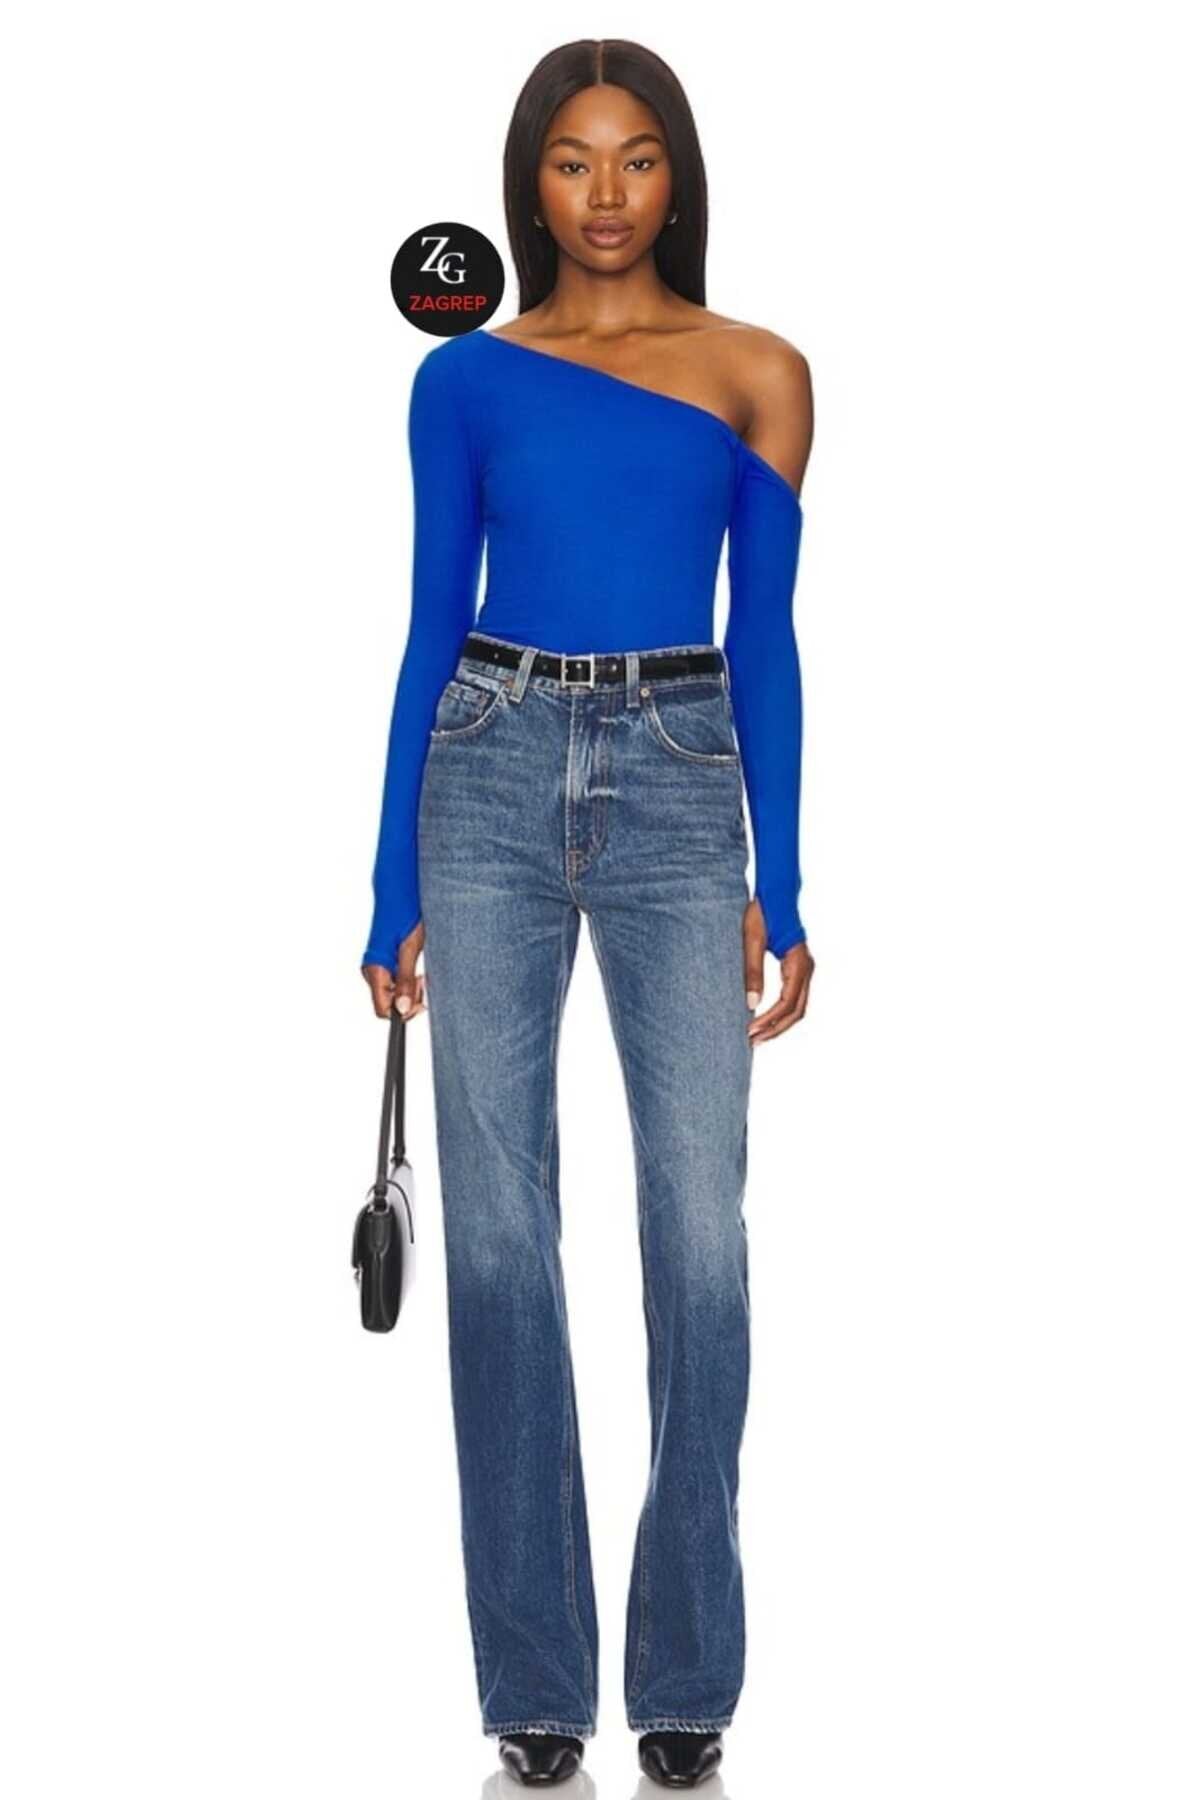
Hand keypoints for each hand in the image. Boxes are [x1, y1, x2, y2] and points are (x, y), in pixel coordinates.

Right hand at [361, 921, 426, 1021]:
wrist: (398, 892)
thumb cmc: (403, 914)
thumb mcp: (411, 948)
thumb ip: (405, 980)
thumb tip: (401, 1009)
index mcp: (374, 969)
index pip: (382, 1009)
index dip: (402, 1011)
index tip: (420, 1002)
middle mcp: (372, 970)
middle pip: (388, 1003)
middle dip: (408, 999)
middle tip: (424, 982)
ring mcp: (377, 967)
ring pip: (393, 993)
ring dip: (409, 990)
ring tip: (422, 974)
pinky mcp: (384, 962)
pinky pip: (394, 982)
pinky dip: (407, 981)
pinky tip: (417, 970)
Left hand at [742, 900, 814, 1044]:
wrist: (774, 893)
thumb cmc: (762, 912)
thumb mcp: (751, 940)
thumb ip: (752, 972)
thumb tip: (752, 1005)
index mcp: (798, 962)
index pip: (787, 1003)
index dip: (769, 1021)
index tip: (750, 1030)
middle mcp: (806, 968)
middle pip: (796, 1011)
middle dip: (775, 1029)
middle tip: (752, 1041)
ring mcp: (805, 968)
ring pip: (797, 1007)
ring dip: (778, 1024)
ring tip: (757, 1036)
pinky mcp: (797, 967)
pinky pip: (794, 997)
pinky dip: (780, 1012)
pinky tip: (764, 1019)